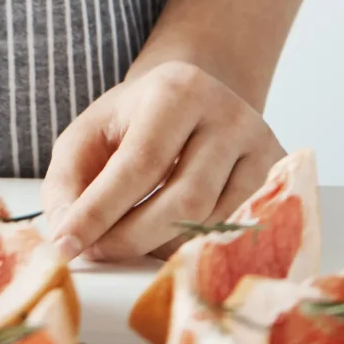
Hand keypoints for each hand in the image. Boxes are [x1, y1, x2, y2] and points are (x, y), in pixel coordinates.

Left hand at [39, 59, 283, 264]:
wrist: (195, 100)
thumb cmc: (135, 122)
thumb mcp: (92, 132)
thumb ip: (69, 179)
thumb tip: (65, 234)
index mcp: (175, 90)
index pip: (138, 163)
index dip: (100, 210)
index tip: (66, 245)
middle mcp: (227, 114)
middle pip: (182, 201)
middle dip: (131, 237)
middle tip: (97, 253)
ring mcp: (260, 147)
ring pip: (212, 224)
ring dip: (162, 248)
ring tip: (131, 241)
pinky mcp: (277, 176)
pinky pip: (237, 234)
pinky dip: (197, 249)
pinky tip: (170, 244)